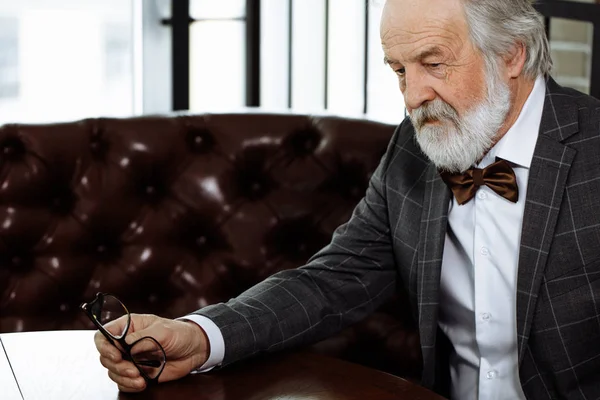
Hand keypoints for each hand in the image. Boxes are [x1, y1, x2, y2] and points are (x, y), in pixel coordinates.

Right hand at [94, 313, 209, 391]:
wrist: (194, 349)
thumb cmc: (179, 333)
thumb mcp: (163, 331)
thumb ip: (143, 337)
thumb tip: (126, 343)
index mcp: (129, 327)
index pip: (104, 335)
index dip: (104, 346)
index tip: (115, 355)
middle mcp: (126, 344)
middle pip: (106, 356)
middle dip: (117, 366)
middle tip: (132, 369)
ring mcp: (131, 359)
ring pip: (113, 371)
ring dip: (123, 378)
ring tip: (140, 378)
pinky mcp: (137, 373)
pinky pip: (124, 382)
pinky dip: (129, 386)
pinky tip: (141, 384)